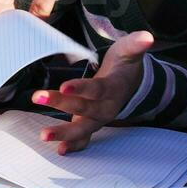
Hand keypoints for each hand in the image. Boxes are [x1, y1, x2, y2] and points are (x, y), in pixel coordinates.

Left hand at [31, 30, 153, 154]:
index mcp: (114, 88)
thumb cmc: (125, 65)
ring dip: (63, 132)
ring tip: (44, 134)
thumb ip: (135, 44)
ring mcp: (98, 118)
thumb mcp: (129, 51)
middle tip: (39, 97)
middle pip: (83, 108)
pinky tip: (60, 150)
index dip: (81, 88)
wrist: (131, 84)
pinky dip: (74, 146)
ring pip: (82, 128)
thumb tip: (147, 37)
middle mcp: (106, 107)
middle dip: (61, 104)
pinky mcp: (91, 124)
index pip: (96, 89)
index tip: (63, 85)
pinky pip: (84, 139)